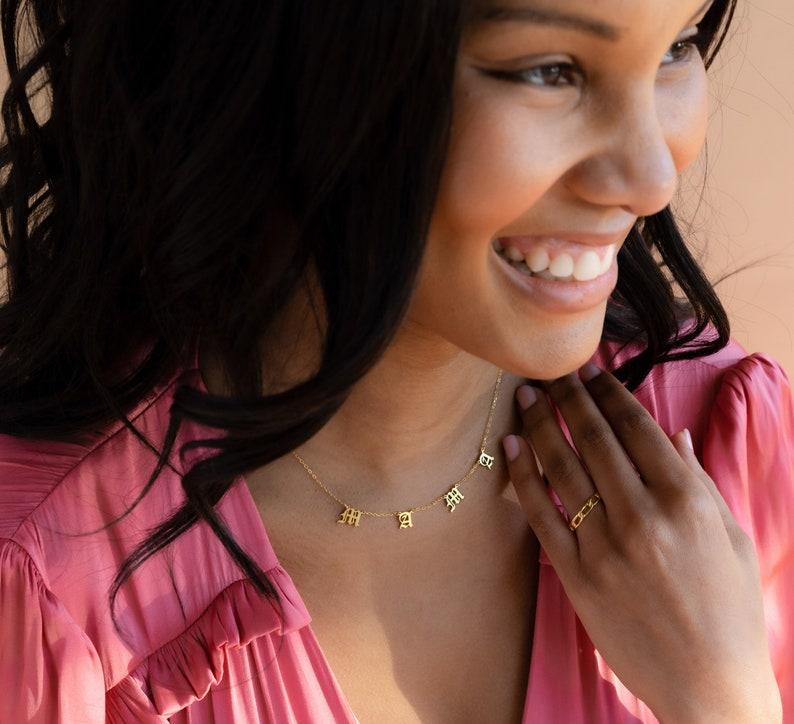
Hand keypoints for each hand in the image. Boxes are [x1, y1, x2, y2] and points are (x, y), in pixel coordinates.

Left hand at [502, 364, 781, 722]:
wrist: (710, 686)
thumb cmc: (730, 609)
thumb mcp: (730, 536)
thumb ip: (698, 480)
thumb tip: (670, 433)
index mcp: (685, 501)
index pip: (637, 427)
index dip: (609, 391)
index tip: (590, 368)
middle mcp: (641, 517)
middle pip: (594, 440)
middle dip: (568, 397)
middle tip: (549, 371)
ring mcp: (604, 547)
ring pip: (562, 469)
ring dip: (540, 425)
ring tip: (524, 396)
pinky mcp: (576, 576)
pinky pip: (541, 515)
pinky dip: (522, 476)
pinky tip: (511, 446)